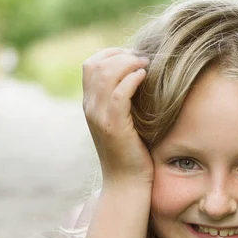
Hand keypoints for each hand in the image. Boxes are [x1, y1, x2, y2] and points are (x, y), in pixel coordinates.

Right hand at [82, 48, 153, 186]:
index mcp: (90, 104)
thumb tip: (141, 76)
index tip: (135, 57)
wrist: (127, 183)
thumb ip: (124, 100)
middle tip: (144, 59)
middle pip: (95, 64)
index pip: (91, 64)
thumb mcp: (124, 121)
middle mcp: (90, 108)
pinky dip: (131, 79)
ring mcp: (99, 117)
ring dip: (128, 63)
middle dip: (121, 55)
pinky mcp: (113, 126)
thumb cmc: (132, 152)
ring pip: (105, 74)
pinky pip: (118, 94)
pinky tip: (144, 77)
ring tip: (146, 65)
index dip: (112, 53)